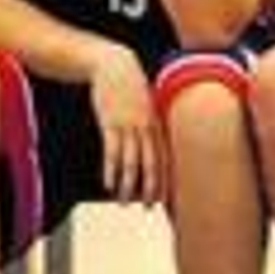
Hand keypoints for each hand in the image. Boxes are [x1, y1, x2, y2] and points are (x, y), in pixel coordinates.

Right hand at [89, 43, 169, 206]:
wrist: (114, 65)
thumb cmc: (130, 86)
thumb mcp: (146, 103)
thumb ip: (151, 123)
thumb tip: (153, 144)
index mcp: (157, 123)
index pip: (165, 158)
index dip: (165, 180)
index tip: (166, 199)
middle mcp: (146, 126)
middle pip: (151, 164)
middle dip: (150, 188)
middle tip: (147, 208)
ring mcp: (129, 125)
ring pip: (131, 162)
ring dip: (128, 186)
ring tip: (124, 203)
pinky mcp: (110, 123)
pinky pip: (112, 152)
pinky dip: (111, 170)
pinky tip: (109, 184)